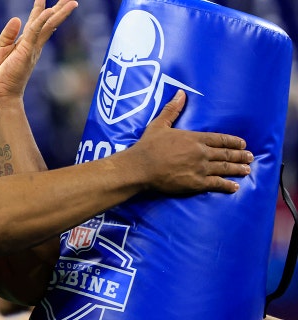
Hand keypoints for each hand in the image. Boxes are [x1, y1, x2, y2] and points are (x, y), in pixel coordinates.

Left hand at [0, 0, 77, 101]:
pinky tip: (49, 10)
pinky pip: (36, 32)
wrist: (0, 93)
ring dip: (60, 12)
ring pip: (49, 25)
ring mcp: (32, 47)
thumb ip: (7, 34)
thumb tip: (17, 19)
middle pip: (48, 22)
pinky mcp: (27, 51)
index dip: (39, 9)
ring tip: (72, 1)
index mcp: (24, 43)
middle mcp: (32, 44)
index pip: (34, 22)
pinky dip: (42, 20)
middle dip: (59, 8)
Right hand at [132, 90, 252, 193]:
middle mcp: (201, 153)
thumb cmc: (148, 146)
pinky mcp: (196, 183)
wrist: (141, 167)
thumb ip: (172, 109)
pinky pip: (216, 184)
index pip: (220, 139)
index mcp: (194, 138)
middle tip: (250, 156)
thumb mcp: (159, 124)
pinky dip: (227, 185)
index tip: (243, 143)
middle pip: (226, 154)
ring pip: (224, 168)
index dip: (233, 141)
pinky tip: (235, 187)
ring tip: (247, 170)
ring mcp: (200, 168)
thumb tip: (181, 93)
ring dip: (237, 169)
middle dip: (240, 155)